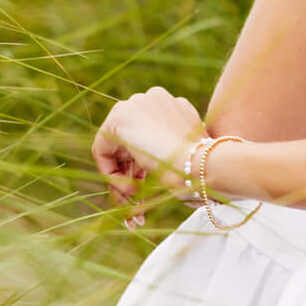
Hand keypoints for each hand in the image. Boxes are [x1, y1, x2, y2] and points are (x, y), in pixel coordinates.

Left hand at [92, 86, 205, 225]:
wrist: (202, 163)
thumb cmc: (201, 166)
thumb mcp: (185, 153)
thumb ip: (167, 148)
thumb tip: (147, 162)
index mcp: (170, 104)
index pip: (145, 136)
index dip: (142, 167)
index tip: (146, 190)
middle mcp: (149, 98)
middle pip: (126, 143)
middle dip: (130, 176)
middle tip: (134, 205)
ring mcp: (133, 105)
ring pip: (115, 150)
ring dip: (121, 182)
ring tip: (133, 207)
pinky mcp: (118, 118)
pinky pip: (103, 151)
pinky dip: (112, 175)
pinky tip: (131, 191)